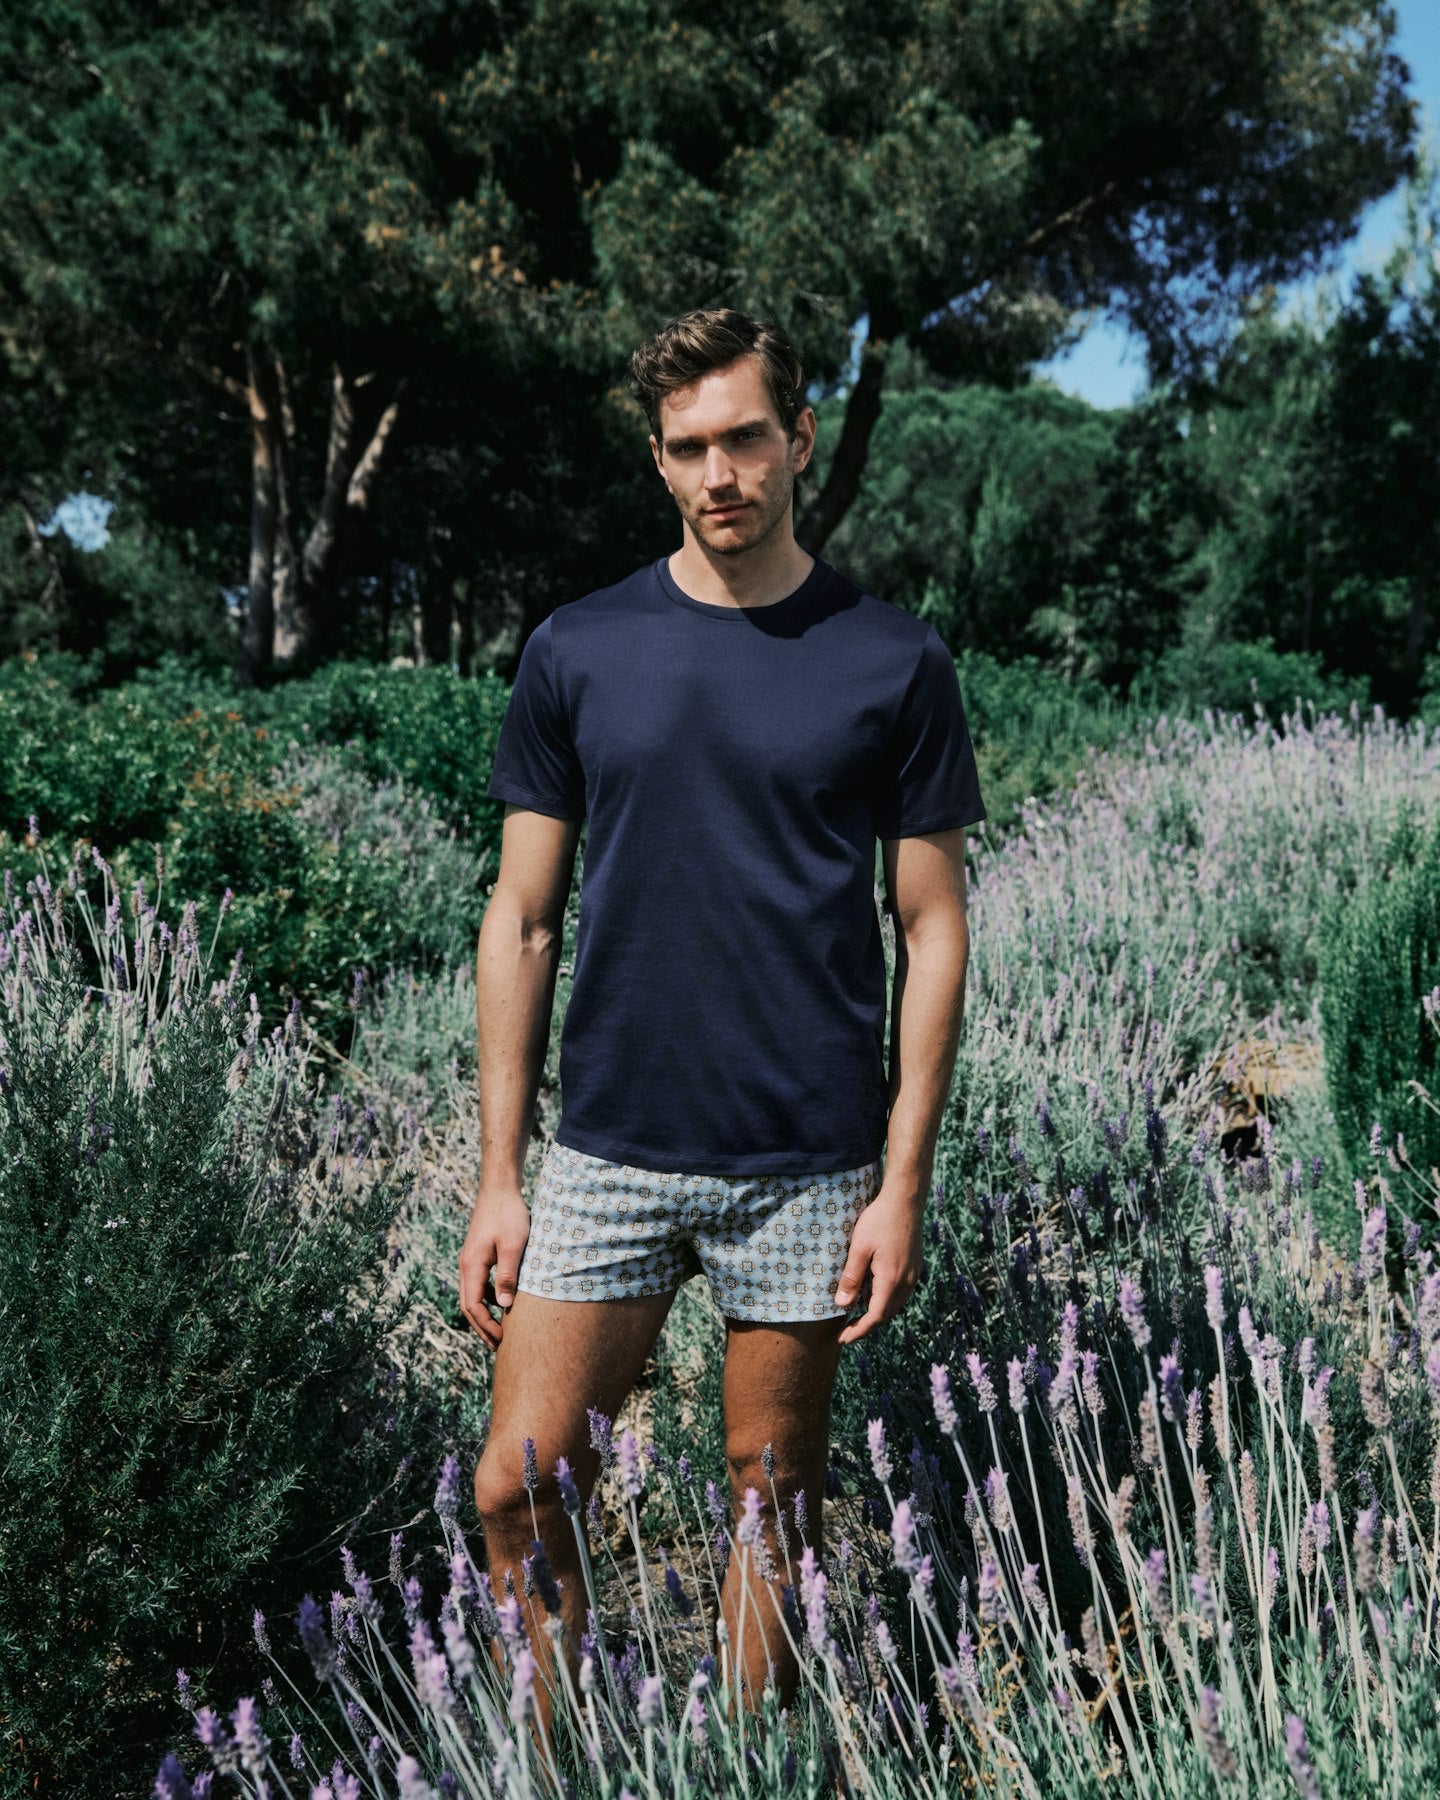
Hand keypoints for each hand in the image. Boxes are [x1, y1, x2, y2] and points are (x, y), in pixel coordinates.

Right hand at [459, 1186, 531, 1349]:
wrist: (499, 1188)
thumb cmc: (509, 1214)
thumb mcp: (514, 1245)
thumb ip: (508, 1275)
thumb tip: (504, 1306)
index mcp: (472, 1265)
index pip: (473, 1306)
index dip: (485, 1326)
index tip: (502, 1341)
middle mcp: (466, 1265)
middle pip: (469, 1305)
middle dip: (483, 1327)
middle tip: (500, 1347)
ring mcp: (470, 1260)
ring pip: (473, 1296)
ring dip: (484, 1315)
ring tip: (501, 1331)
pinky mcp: (478, 1254)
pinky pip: (478, 1284)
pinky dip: (487, 1299)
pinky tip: (502, 1304)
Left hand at [833, 1187, 923, 1345]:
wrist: (905, 1200)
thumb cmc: (879, 1220)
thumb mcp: (859, 1248)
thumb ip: (851, 1277)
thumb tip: (842, 1305)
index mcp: (891, 1280)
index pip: (876, 1317)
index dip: (859, 1331)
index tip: (843, 1338)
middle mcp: (906, 1281)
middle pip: (887, 1314)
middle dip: (867, 1326)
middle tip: (846, 1331)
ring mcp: (913, 1274)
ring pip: (896, 1304)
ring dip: (877, 1313)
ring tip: (857, 1316)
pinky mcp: (915, 1266)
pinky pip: (901, 1292)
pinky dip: (886, 1300)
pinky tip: (873, 1295)